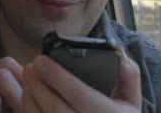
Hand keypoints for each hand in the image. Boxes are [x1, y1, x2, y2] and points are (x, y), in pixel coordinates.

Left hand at [21, 47, 140, 112]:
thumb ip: (130, 75)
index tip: (42, 59)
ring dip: (30, 98)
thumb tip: (120, 54)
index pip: (80, 95)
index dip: (59, 76)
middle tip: (31, 66)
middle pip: (56, 108)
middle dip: (39, 85)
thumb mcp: (132, 99)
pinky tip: (28, 96)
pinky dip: (29, 111)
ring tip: (28, 78)